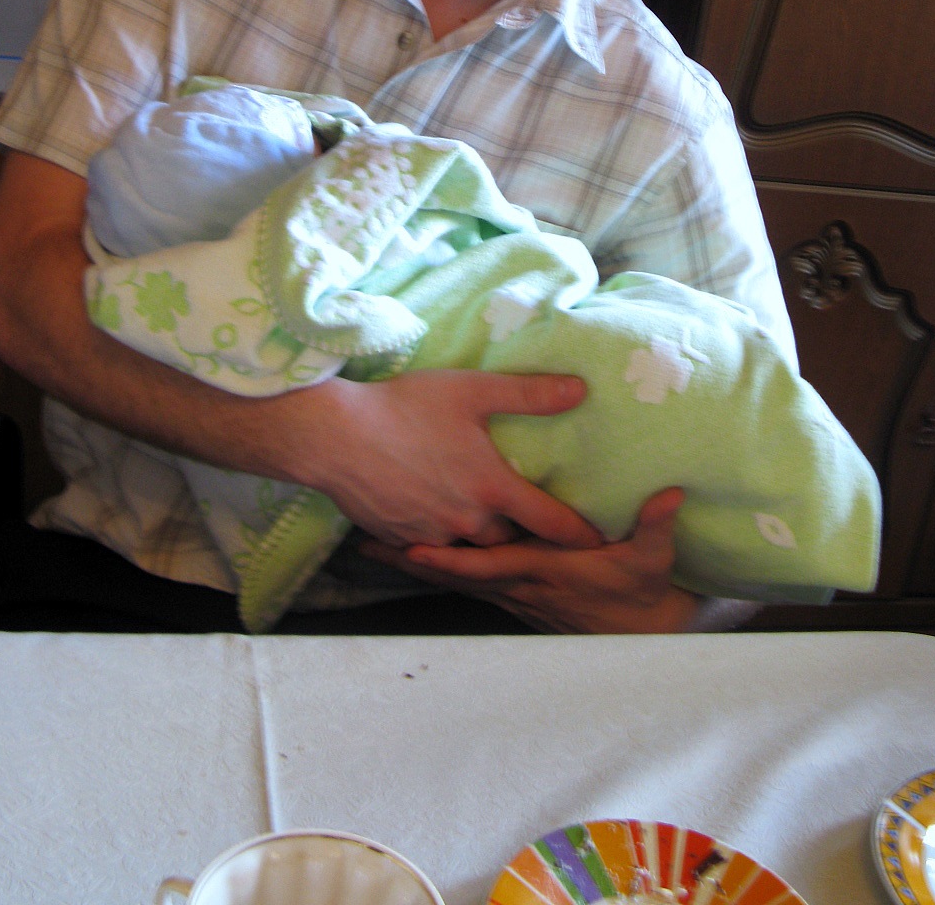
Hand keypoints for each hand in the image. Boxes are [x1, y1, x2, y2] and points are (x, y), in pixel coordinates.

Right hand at [291, 368, 605, 551]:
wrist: (335, 437)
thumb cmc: (406, 407)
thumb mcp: (472, 390)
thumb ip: (529, 394)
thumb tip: (579, 389)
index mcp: (491, 488)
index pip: (550, 521)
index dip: (578, 532)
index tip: (599, 541)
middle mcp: (466, 521)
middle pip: (508, 540)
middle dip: (522, 533)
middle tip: (534, 523)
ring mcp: (431, 534)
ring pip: (468, 544)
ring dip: (479, 533)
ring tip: (483, 516)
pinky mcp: (399, 538)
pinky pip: (431, 544)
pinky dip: (439, 532)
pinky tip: (433, 510)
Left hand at [361, 486, 703, 633]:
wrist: (643, 632)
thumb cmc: (643, 589)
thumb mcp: (653, 558)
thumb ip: (655, 525)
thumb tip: (669, 495)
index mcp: (545, 571)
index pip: (489, 565)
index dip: (451, 559)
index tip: (414, 545)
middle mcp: (520, 585)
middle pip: (455, 574)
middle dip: (411, 559)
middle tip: (366, 541)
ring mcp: (513, 594)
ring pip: (453, 578)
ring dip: (414, 564)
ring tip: (369, 544)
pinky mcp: (513, 594)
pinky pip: (465, 580)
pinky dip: (435, 568)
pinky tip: (408, 553)